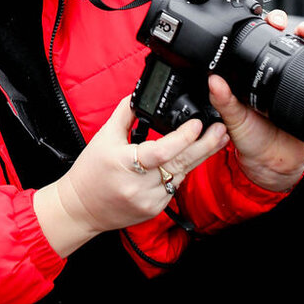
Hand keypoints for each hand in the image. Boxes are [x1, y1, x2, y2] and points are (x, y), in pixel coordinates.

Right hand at [33, 96, 228, 256]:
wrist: (81, 207)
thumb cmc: (89, 171)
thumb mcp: (104, 136)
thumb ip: (125, 113)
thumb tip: (141, 95)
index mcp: (124, 163)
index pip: (161, 151)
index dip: (182, 138)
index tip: (197, 123)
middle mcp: (139, 185)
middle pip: (180, 163)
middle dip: (205, 145)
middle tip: (222, 129)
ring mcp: (149, 200)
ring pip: (181, 174)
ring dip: (199, 156)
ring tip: (217, 139)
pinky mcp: (154, 209)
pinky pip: (174, 187)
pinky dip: (181, 171)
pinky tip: (190, 158)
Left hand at [207, 11, 303, 193]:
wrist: (272, 166)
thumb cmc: (251, 141)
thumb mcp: (235, 120)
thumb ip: (225, 101)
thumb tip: (214, 80)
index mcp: (262, 74)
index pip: (269, 41)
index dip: (274, 26)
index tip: (276, 21)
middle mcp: (284, 75)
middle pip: (298, 43)